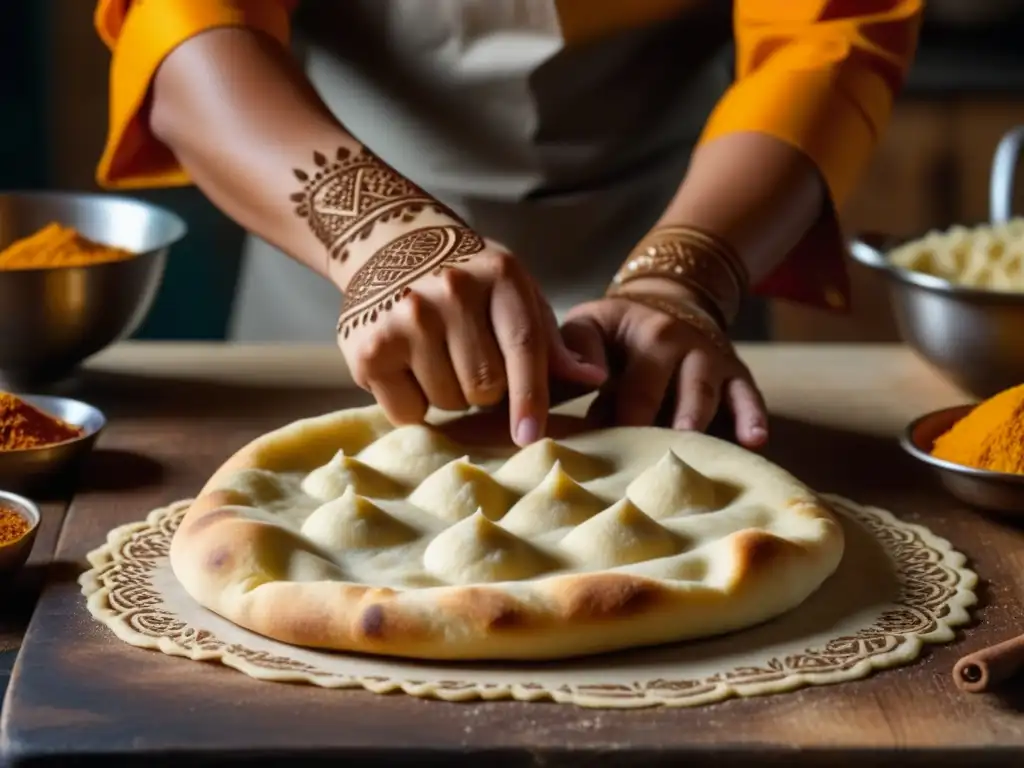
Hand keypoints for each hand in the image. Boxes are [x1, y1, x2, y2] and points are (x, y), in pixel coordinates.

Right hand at [337, 231, 606, 446]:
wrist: (386, 240)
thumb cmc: (467, 278)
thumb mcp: (515, 292)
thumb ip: (550, 341)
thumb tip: (595, 379)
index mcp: (500, 276)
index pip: (522, 348)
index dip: (528, 398)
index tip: (529, 436)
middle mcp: (450, 292)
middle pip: (484, 387)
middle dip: (485, 390)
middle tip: (468, 358)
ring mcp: (406, 319)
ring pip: (447, 403)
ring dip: (449, 395)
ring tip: (436, 356)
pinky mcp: (368, 348)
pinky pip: (407, 411)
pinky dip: (413, 403)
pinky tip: (408, 366)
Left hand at [559, 282, 767, 448]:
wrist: (668, 302)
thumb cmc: (614, 333)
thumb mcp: (586, 327)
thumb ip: (569, 359)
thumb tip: (541, 399)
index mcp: (634, 334)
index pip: (622, 378)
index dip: (612, 412)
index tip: (603, 442)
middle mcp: (675, 340)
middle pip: (664, 385)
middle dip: (652, 422)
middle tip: (643, 460)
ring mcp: (709, 357)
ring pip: (704, 391)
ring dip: (696, 419)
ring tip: (691, 450)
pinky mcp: (736, 373)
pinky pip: (748, 395)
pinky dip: (751, 417)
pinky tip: (753, 442)